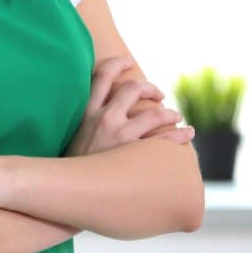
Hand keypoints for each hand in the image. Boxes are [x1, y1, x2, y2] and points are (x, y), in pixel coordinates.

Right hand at [68, 57, 193, 156]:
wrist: (65, 190)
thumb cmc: (70, 166)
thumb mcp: (71, 137)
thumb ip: (84, 124)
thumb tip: (98, 118)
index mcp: (86, 111)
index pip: (102, 75)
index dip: (118, 63)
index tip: (129, 62)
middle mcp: (103, 118)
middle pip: (133, 89)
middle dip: (150, 88)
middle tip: (159, 96)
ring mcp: (118, 134)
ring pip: (154, 112)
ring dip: (169, 112)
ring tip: (175, 117)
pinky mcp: (132, 153)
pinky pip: (164, 138)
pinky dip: (179, 134)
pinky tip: (186, 135)